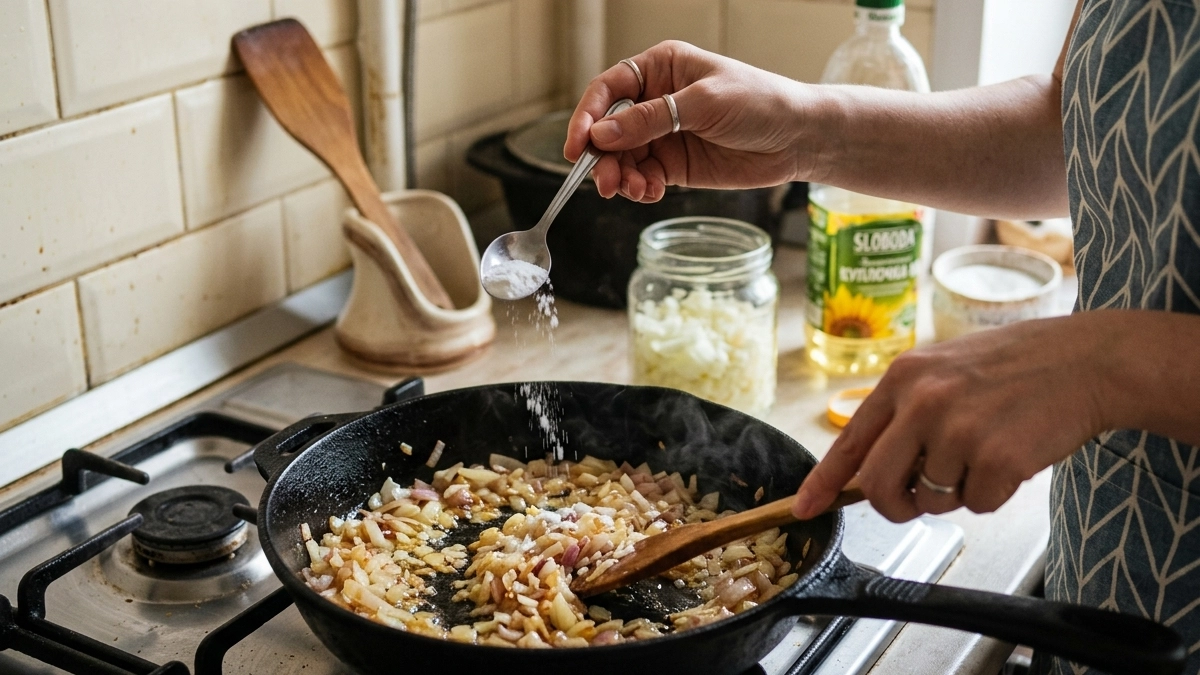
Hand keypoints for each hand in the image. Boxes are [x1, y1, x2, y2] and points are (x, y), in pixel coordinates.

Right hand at [565, 40, 813, 201]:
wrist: (798, 137)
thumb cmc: (759, 102)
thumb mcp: (703, 104)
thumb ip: (651, 119)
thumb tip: (602, 135)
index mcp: (660, 68)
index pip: (608, 90)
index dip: (587, 118)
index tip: (578, 147)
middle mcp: (655, 100)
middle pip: (608, 130)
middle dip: (602, 158)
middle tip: (606, 184)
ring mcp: (663, 134)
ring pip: (622, 159)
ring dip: (621, 178)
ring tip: (634, 191)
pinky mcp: (674, 164)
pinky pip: (643, 177)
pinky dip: (640, 188)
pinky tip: (651, 193)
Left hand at [791, 314, 1110, 522]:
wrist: (1085, 359)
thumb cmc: (1017, 366)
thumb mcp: (944, 371)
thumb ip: (905, 414)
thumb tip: (868, 470)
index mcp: (904, 378)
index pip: (850, 440)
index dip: (824, 481)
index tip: (804, 508)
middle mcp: (923, 401)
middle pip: (878, 485)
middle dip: (895, 505)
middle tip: (919, 499)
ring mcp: (958, 429)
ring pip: (931, 500)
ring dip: (958, 491)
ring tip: (987, 450)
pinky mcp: (996, 457)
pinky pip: (978, 505)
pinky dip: (994, 494)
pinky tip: (1013, 456)